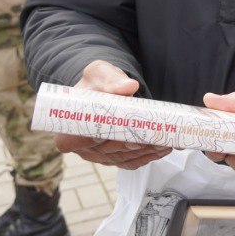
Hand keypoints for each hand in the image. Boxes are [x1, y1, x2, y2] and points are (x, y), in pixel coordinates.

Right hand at [53, 60, 170, 168]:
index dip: (102, 139)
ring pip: (123, 158)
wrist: (102, 89)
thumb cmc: (96, 83)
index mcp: (68, 127)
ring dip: (145, 151)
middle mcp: (81, 147)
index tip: (123, 133)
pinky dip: (148, 156)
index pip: (81, 141)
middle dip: (133, 144)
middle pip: (109, 150)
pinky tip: (162, 148)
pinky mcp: (113, 159)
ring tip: (165, 141)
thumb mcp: (99, 73)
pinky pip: (130, 162)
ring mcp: (98, 156)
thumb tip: (129, 86)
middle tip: (156, 136)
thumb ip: (111, 79)